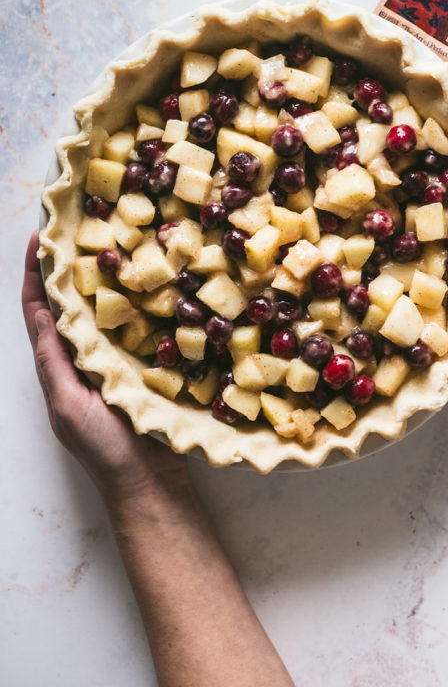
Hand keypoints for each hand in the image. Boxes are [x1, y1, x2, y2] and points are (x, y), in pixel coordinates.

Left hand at [22, 232, 188, 502]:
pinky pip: (145, 321)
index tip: (40, 236)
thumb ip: (53, 361)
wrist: (150, 482)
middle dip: (73, 262)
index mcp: (59, 362)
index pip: (40, 309)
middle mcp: (86, 352)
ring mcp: (118, 355)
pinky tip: (155, 275)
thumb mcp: (67, 406)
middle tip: (83, 224)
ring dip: (109, 274)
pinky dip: (144, 297)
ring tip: (116, 239)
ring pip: (109, 305)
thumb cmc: (103, 448)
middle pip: (74, 299)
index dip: (35, 273)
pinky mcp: (150, 359)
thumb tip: (41, 312)